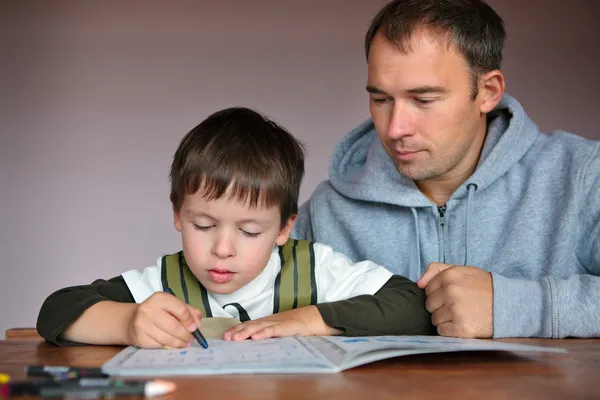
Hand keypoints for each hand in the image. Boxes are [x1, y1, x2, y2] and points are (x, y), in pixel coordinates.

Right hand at [126, 292, 202, 347]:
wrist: (131, 320)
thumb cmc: (157, 312)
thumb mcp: (173, 305)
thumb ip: (189, 311)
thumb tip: (198, 323)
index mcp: (160, 298)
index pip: (181, 310)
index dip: (190, 321)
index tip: (194, 328)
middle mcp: (149, 309)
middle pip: (174, 326)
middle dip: (186, 335)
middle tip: (191, 339)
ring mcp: (142, 324)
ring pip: (167, 338)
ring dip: (179, 343)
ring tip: (185, 344)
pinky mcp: (140, 337)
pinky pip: (159, 345)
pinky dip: (169, 347)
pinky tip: (173, 345)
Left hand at [222, 306, 340, 340]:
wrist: (309, 319)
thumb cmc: (291, 327)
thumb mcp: (275, 330)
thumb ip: (264, 334)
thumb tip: (249, 341)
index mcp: (264, 323)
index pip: (247, 325)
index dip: (235, 330)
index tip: (224, 337)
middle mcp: (267, 322)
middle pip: (249, 326)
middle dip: (236, 332)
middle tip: (225, 338)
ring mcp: (275, 323)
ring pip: (257, 327)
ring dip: (245, 332)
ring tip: (235, 338)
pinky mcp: (284, 327)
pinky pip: (272, 330)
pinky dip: (263, 333)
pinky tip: (255, 337)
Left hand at [417, 263, 492, 337]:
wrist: (510, 304)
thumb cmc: (484, 287)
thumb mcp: (462, 270)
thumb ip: (437, 270)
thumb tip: (418, 283)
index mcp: (450, 276)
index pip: (427, 289)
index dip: (438, 294)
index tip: (451, 295)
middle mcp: (451, 291)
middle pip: (429, 305)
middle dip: (440, 306)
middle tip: (457, 306)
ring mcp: (455, 310)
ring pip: (434, 319)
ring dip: (445, 319)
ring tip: (461, 314)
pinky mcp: (461, 329)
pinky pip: (442, 331)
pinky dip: (450, 330)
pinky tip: (463, 323)